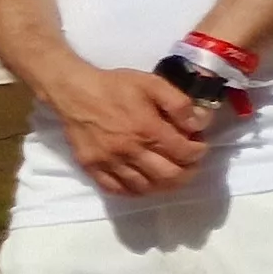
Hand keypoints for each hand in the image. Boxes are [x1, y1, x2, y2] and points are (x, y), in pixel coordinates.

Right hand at [43, 65, 210, 196]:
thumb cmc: (115, 86)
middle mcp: (130, 150)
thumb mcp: (153, 83)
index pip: (184, 153)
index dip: (198, 152)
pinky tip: (141, 181)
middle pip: (169, 176)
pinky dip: (134, 190)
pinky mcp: (92, 167)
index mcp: (147, 129)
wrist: (74, 91)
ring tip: (168, 172)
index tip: (198, 145)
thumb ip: (179, 104)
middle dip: (187, 172)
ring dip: (163, 184)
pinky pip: (116, 189)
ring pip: (145, 187)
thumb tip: (198, 125)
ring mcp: (109, 162)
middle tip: (188, 163)